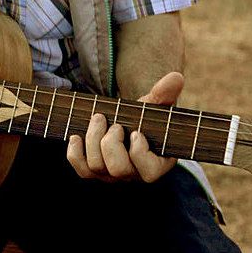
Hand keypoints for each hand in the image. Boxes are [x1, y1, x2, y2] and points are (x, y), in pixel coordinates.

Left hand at [66, 72, 182, 182]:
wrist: (123, 122)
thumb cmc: (143, 117)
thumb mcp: (153, 106)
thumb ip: (164, 94)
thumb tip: (176, 77)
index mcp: (156, 164)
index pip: (149, 172)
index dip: (140, 152)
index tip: (136, 132)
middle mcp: (133, 175)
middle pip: (118, 169)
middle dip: (111, 142)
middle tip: (114, 123)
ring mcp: (112, 176)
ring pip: (97, 167)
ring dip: (93, 139)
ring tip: (99, 119)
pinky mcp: (93, 172)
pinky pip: (81, 170)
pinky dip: (75, 153)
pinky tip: (77, 136)